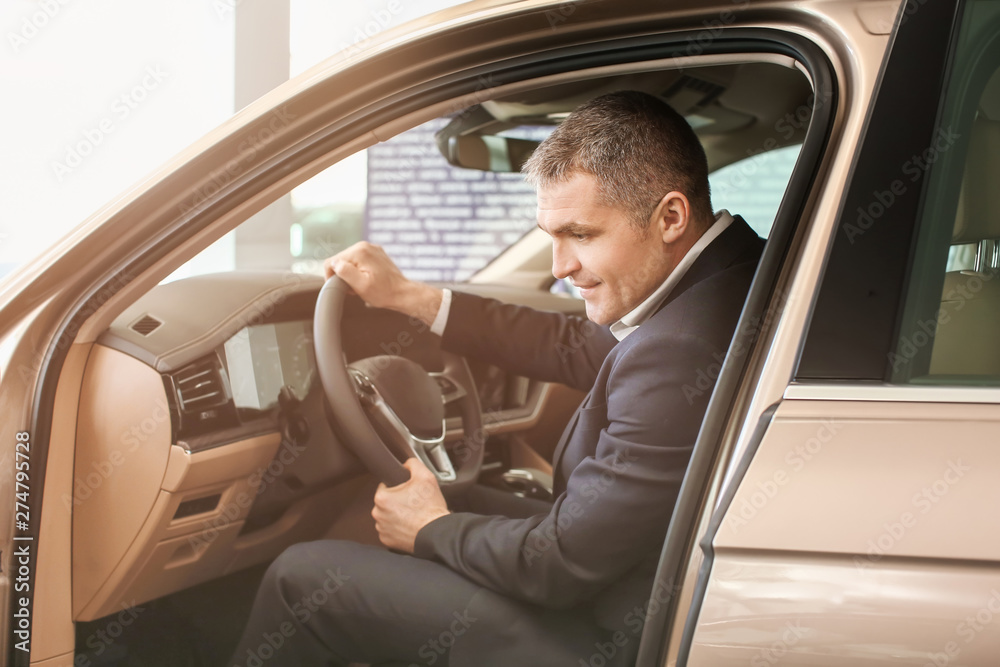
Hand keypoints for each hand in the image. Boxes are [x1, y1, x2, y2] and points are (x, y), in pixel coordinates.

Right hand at [323, 242, 441, 324]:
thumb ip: (345, 272)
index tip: (342, 288)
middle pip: (340, 260)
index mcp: (359, 251)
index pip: (332, 261)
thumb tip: (334, 263)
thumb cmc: (383, 292)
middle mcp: (364, 245)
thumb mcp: (361, 286)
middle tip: (354, 288)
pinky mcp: (375, 253)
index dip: (332, 277)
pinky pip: (358, 261)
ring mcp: (371, 248)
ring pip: (349, 261)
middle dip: (343, 275)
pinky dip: (358, 271)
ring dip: (350, 274)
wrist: (402, 293)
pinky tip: (366, 280)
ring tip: (361, 285)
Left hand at [372, 458, 449, 552]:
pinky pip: (391, 530)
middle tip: (414, 502)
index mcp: (382, 498)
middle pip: (387, 502)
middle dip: (398, 501)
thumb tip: (407, 464)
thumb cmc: (430, 508)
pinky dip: (399, 528)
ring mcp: (382, 529)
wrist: (437, 533)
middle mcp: (378, 514)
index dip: (399, 486)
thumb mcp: (425, 476)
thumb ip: (413, 464)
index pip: (386, 486)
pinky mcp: (387, 541)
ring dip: (398, 515)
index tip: (409, 491)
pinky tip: (411, 525)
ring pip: (388, 516)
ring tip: (414, 515)